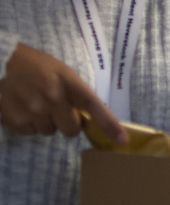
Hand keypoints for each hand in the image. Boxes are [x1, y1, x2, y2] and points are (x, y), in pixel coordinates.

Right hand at [0, 43, 126, 144]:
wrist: (1, 64)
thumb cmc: (34, 66)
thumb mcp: (60, 72)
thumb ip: (74, 92)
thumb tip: (84, 117)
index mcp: (68, 83)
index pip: (94, 106)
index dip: (109, 125)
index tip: (122, 140)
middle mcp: (52, 99)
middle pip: (71, 129)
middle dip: (67, 123)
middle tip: (57, 109)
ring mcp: (33, 112)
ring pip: (50, 132)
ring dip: (45, 122)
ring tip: (33, 103)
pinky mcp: (15, 122)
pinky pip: (30, 133)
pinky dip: (28, 124)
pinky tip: (21, 107)